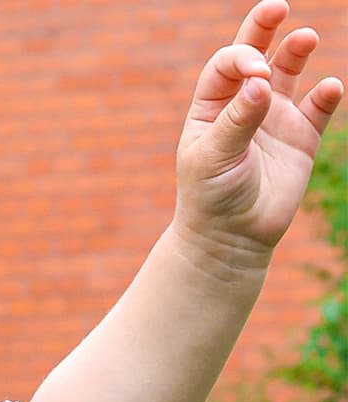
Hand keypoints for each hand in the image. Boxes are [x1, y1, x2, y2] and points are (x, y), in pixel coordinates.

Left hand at [174, 0, 342, 260]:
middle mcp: (244, 105)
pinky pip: (318, 108)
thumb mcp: (214, 159)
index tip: (254, 75)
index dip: (242, 58)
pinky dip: (326, 95)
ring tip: (306, 38)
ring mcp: (274, 119)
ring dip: (297, 50)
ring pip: (289, 72)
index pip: (227, 64)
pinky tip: (328, 90)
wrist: (230, 240)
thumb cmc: (210, 199)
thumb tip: (260, 81)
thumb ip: (237, 120)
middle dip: (263, 28)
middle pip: (255, 53)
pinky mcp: (301, 138)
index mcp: (212, 107)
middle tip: (277, 8)